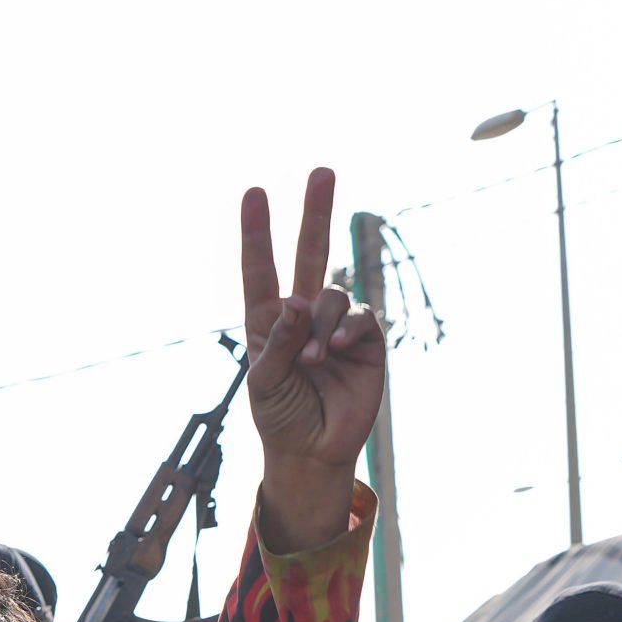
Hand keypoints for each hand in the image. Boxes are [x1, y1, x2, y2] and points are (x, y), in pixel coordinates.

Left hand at [237, 168, 381, 550]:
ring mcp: (336, 324)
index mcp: (267, 319)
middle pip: (310, 252)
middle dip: (315, 212)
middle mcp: (302, 313)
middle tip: (322, 170)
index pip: (260, 268)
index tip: (254, 193)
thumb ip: (275, 340)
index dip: (257, 232)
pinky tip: (336, 349)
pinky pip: (360, 317)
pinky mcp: (367, 340)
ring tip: (312, 360)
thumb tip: (294, 299)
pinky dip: (346, 329)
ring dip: (319, 323)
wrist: (314, 451)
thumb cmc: (280, 417)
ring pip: (331, 294)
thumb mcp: (264, 382)